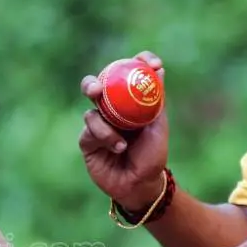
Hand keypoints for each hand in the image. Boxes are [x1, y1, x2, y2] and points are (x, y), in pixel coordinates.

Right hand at [78, 51, 169, 211]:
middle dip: (94, 83)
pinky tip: (117, 148)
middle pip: (98, 84)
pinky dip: (104, 136)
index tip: (151, 62)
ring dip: (106, 124)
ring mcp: (98, 123)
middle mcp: (111, 108)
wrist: (140, 185)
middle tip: (98, 88)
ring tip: (122, 142)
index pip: (129, 74)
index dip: (139, 62)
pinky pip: (89, 129)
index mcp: (130, 101)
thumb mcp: (158, 127)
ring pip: (92, 110)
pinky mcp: (87, 140)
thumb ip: (156, 100)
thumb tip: (159, 69)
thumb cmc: (152, 156)